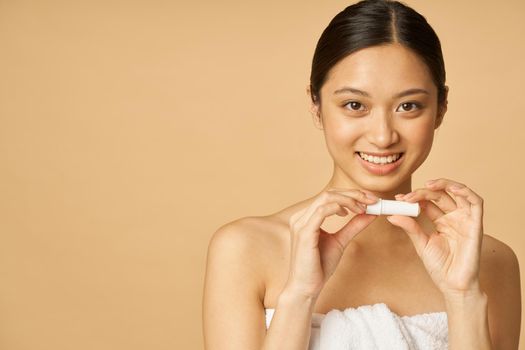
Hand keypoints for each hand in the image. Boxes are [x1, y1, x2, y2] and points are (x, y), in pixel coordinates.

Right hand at [285, 189, 377, 298]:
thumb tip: (370, 213)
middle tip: (372, 200)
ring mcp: (301, 224)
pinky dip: (339, 208)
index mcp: (306, 218)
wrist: (306, 288)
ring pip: (326, 198)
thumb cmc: (319, 267)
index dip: (351, 194)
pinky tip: (350, 213)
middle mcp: (301, 217)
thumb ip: (353, 226)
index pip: (329, 196)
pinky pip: (322, 211)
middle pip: (328, 194)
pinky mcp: (304, 233)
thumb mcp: (340, 241)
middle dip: (353, 194)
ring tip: (364, 208)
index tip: (370, 200)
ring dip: (349, 200)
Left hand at [387, 178, 483, 295]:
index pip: (428, 202)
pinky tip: (453, 189)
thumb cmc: (439, 267)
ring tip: (429, 185)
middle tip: (408, 197)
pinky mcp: (476, 225)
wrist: (453, 285)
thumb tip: (392, 215)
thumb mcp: (421, 243)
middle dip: (424, 191)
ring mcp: (465, 220)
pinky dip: (466, 192)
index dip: (414, 197)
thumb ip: (410, 227)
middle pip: (441, 195)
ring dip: (445, 184)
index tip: (399, 199)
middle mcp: (454, 218)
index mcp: (441, 221)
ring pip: (459, 193)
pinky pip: (476, 203)